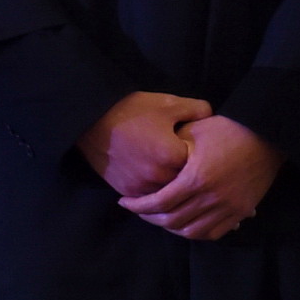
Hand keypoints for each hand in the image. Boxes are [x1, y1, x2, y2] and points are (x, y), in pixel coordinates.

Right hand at [76, 90, 212, 197]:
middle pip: (184, 182)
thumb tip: (211, 116)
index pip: (200, 165)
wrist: (87, 119)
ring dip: (170, 184)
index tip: (195, 149)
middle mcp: (160, 177)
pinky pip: (148, 196)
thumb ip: (196, 109)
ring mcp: (142, 187)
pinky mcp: (126, 191)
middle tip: (182, 161)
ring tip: (167, 169)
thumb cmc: (129, 110)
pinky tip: (151, 175)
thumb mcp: (166, 103)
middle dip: (186, 174)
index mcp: (174, 157)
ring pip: (167, 193)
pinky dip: (153, 189)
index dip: (200, 156)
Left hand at [121, 115, 282, 241]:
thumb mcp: (192, 132)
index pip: (159, 203)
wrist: (266, 136)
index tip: (124, 202)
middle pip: (173, 221)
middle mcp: (211, 198)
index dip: (138, 206)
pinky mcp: (241, 211)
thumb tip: (150, 161)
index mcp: (195, 178)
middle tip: (139, 210)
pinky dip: (196, 232)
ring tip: (160, 217)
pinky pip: (215, 233)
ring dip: (172, 228)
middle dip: (150, 218)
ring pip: (193, 232)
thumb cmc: (226, 129)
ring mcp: (229, 208)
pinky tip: (186, 222)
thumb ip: (171, 151)